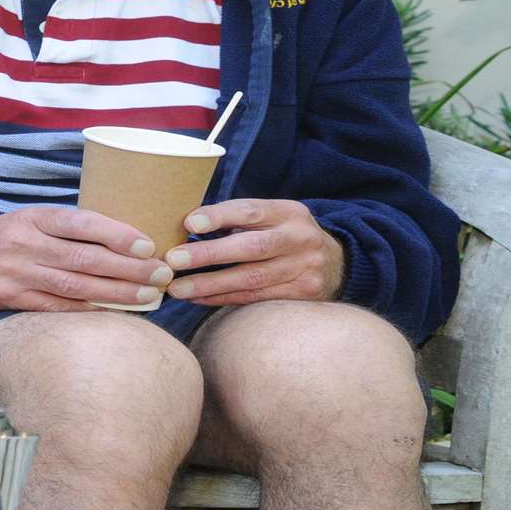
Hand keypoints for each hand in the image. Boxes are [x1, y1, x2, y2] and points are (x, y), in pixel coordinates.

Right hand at [0, 206, 167, 310]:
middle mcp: (24, 244)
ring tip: (149, 296)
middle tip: (161, 274)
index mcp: (31, 217)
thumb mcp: (25, 220)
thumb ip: (63, 228)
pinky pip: (58, 308)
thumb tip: (120, 238)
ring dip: (117, 293)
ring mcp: (16, 275)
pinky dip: (89, 310)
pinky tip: (115, 312)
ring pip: (76, 286)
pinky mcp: (11, 301)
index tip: (147, 244)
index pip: (81, 223)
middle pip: (85, 258)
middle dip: (128, 268)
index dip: (116, 234)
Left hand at [162, 199, 346, 305]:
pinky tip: (199, 298)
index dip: (220, 216)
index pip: (251, 211)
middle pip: (252, 247)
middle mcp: (299, 238)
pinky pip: (256, 298)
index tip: (189, 223)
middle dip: (210, 254)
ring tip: (178, 288)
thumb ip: (239, 219)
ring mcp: (304, 269)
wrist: (336, 263)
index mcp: (288, 212)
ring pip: (252, 278)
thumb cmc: (285, 236)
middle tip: (174, 260)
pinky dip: (224, 298)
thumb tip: (188, 225)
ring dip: (210, 284)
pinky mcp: (302, 294)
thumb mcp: (272, 217)